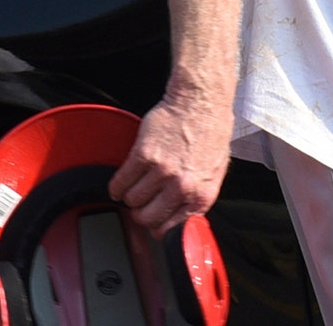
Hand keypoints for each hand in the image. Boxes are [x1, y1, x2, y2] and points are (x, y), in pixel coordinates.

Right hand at [108, 87, 232, 236]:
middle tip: (142, 203)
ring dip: (130, 196)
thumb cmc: (211, 132)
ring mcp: (162, 172)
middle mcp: (182, 186)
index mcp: (202, 194)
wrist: (201, 103)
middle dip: (141, 212)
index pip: (171, 229)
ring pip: (132, 201)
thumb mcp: (215, 171)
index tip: (152, 224)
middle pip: (146, 218)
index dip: (158, 227)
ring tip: (136, 186)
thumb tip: (182, 217)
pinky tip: (122, 180)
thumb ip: (198, 196)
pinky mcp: (143, 156)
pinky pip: (120, 182)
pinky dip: (117, 185)